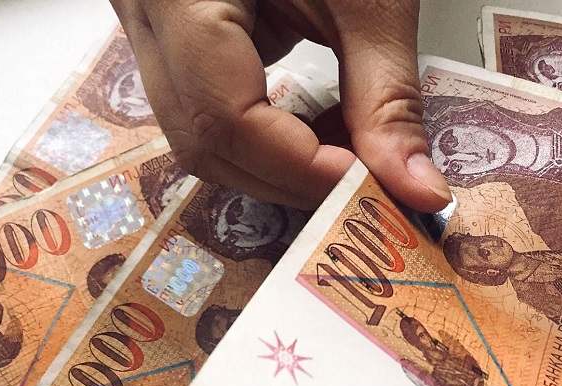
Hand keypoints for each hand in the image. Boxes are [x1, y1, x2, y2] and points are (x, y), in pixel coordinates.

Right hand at [109, 0, 452, 211]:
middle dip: (289, 178)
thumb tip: (419, 193)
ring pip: (195, 136)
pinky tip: (316, 123)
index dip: (300, 169)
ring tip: (347, 152)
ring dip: (276, 163)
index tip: (373, 190)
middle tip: (366, 185)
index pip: (224, 116)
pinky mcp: (165, 32)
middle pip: (200, 142)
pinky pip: (202, 108)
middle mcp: (143, 11)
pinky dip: (264, 134)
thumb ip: (388, 97)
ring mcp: (144, 23)